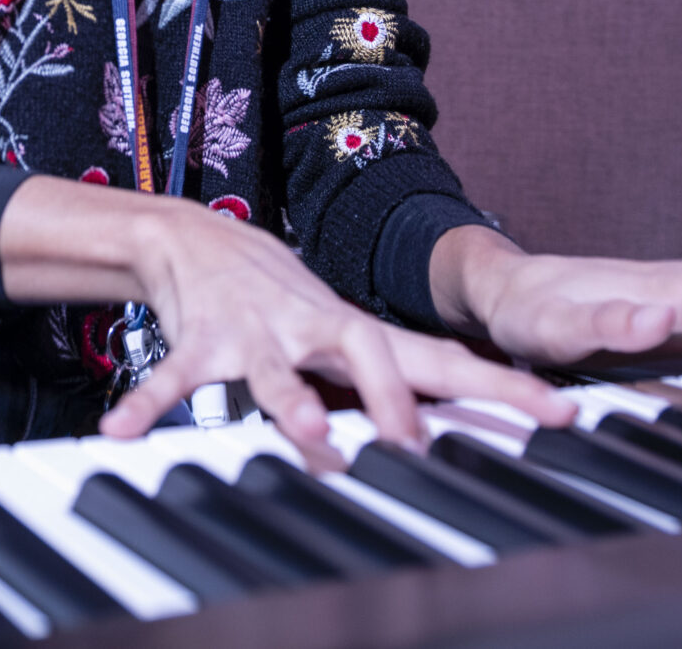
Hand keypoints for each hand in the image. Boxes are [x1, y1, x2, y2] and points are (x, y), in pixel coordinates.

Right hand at [0, 178, 573, 471]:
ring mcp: (259, 334)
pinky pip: (175, 378)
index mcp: (358, 332)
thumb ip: (393, 376)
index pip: (444, 359)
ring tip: (310, 438)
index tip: (558, 412)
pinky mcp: (202, 339)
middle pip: (368, 356)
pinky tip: (124, 434)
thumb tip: (463, 420)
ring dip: (295, 407)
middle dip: (392, 401)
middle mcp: (316, 328)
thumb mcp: (339, 333)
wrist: (193, 237)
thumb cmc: (280, 299)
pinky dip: (149, 406)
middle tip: (414, 444)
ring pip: (281, 374)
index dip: (502, 385)